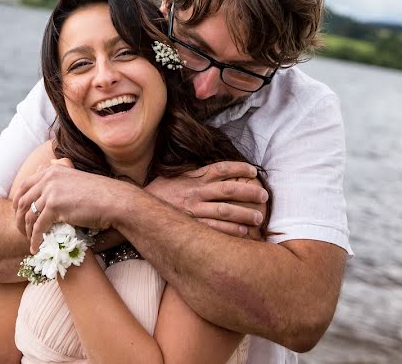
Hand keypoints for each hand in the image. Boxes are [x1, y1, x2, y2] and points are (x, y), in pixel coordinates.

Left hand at [12, 159, 126, 252]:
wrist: (114, 201)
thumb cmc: (98, 194)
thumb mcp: (74, 180)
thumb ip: (58, 179)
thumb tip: (45, 180)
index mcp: (52, 170)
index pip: (24, 185)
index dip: (18, 201)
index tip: (18, 214)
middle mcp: (48, 177)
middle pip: (23, 200)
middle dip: (19, 218)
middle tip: (21, 231)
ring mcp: (51, 191)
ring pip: (29, 215)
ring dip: (26, 231)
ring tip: (29, 241)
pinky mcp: (55, 206)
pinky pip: (39, 227)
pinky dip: (35, 239)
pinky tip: (36, 248)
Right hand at [146, 160, 267, 237]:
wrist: (136, 208)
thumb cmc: (157, 193)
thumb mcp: (175, 177)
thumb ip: (193, 174)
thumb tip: (213, 171)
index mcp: (193, 177)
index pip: (221, 168)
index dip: (239, 168)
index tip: (253, 170)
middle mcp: (196, 192)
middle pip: (229, 190)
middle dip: (249, 193)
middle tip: (264, 197)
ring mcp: (193, 210)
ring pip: (225, 211)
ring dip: (245, 214)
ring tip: (259, 217)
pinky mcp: (190, 225)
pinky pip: (214, 229)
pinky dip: (230, 231)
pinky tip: (243, 232)